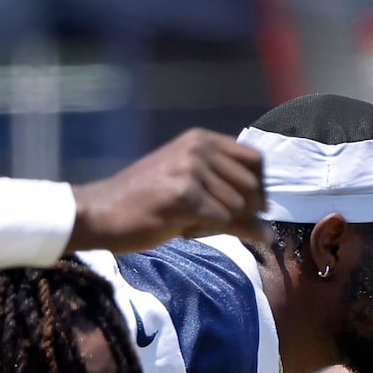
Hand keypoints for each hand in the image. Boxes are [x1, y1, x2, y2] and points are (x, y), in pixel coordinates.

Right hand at [69, 129, 264, 251]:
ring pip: (237, 208)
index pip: (256, 160)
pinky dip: (207, 232)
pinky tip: (181, 228)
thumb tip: (270, 233)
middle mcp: (199, 148)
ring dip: (218, 224)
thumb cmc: (145, 203)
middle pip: (252, 188)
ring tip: (186, 220)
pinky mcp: (185, 195)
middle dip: (241, 212)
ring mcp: (191, 169)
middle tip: (209, 219)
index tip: (252, 209)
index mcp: (201, 139)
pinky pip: (222, 222)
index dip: (260, 189)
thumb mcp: (190, 189)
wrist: (101, 212)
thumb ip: (228, 199)